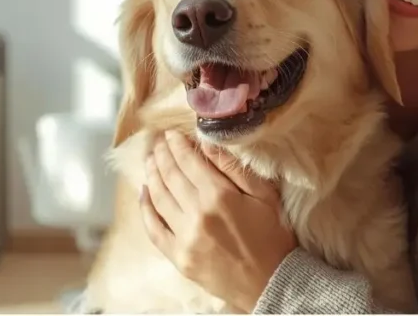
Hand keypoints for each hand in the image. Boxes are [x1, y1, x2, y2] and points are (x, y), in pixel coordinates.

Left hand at [141, 130, 296, 312]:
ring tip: (150, 161)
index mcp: (220, 196)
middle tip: (157, 143)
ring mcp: (185, 238)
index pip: (189, 162)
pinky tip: (144, 193)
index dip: (177, 145)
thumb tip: (207, 143)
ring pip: (159, 198)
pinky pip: (154, 229)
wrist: (272, 282)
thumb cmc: (273, 236)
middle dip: (161, 156)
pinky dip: (145, 208)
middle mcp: (198, 214)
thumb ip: (234, 168)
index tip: (171, 135)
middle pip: (170, 176)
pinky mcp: (178, 257)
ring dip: (151, 176)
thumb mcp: (264, 196)